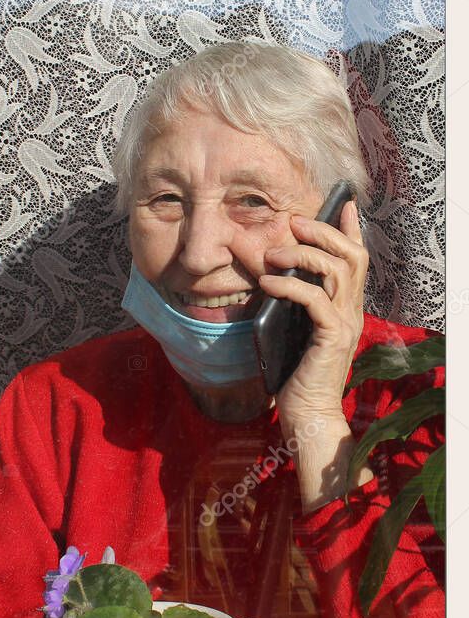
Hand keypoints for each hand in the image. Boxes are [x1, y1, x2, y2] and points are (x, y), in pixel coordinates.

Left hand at [257, 200, 371, 511]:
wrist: (305, 414)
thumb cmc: (293, 372)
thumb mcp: (286, 325)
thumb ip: (283, 297)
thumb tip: (260, 265)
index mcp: (344, 306)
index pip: (357, 259)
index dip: (351, 230)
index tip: (344, 203)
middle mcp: (351, 311)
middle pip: (352, 256)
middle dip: (324, 232)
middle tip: (293, 223)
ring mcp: (344, 324)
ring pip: (337, 271)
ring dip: (302, 256)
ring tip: (272, 255)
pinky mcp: (330, 338)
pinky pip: (316, 301)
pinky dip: (290, 286)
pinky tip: (267, 283)